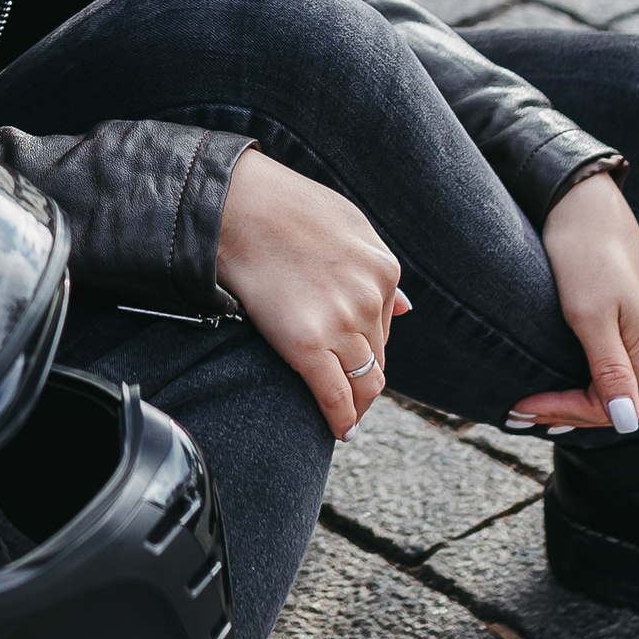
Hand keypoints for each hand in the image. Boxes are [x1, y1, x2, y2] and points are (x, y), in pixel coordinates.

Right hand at [212, 147, 408, 437]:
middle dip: (366, 379)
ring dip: (358, 405)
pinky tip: (340, 432)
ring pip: (364, 383)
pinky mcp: (306, 345)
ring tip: (348, 420)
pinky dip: (341, 419)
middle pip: (378, 357)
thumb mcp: (347, 225)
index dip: (369, 346)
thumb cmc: (282, 206)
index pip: (386, 325)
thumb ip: (375, 267)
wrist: (235, 206)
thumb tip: (404, 308)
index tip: (356, 361)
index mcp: (382, 269)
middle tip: (352, 398)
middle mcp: (370, 299)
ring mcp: (341, 324)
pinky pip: (333, 396)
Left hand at [510, 172, 638, 431]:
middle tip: (525, 408)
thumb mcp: (589, 315)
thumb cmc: (582, 253)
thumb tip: (626, 422)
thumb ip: (610, 370)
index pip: (613, 408)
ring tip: (549, 404)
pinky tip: (578, 380)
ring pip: (637, 391)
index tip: (522, 403)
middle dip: (577, 413)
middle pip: (629, 406)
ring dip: (595, 405)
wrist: (584, 201)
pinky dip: (608, 384)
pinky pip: (637, 369)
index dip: (566, 411)